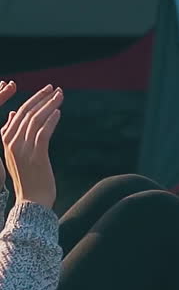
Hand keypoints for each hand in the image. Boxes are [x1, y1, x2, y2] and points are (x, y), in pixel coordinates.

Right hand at [1, 85, 62, 208]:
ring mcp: (23, 150)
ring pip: (35, 120)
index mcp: (6, 141)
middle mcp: (12, 144)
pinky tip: (58, 112)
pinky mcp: (36, 156)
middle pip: (27, 113)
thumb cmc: (28, 177)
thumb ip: (12, 133)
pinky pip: (43, 133)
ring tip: (60, 95)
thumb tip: (14, 113)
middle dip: (42, 98)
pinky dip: (51, 120)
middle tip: (55, 88)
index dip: (33, 99)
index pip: (19, 114)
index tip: (46, 90)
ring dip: (49, 105)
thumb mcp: (15, 154)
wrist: (32, 202)